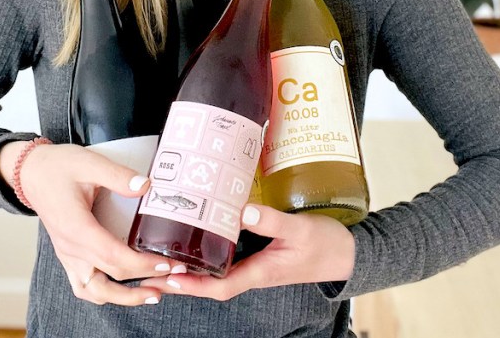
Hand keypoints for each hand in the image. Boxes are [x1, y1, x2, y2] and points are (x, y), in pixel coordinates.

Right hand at [0, 141, 168, 306]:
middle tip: (173, 274)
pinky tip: (124, 290)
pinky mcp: (68, 255)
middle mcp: (71, 248)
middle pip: (111, 276)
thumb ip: (118, 175)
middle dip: (145, 279)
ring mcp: (68, 255)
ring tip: (151, 294)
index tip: (167, 263)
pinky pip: (84, 286)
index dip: (142, 264)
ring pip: (94, 291)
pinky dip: (104, 294)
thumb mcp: (89, 163)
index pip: (113, 256)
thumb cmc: (58, 168)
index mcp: (77, 228)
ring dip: (123, 298)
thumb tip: (146, 186)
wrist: (31, 173)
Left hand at [139, 204, 355, 300]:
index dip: (192, 285)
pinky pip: (227, 260)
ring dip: (191, 267)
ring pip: (216, 272)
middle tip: (151, 267)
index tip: (168, 277)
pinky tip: (197, 239)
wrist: (348, 254)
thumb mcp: (299, 229)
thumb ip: (271, 221)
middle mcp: (253, 272)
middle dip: (181, 278)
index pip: (219, 287)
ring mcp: (256, 265)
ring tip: (164, 254)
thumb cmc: (325, 244)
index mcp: (260, 272)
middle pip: (210, 283)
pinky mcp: (259, 255)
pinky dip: (208, 255)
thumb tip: (241, 212)